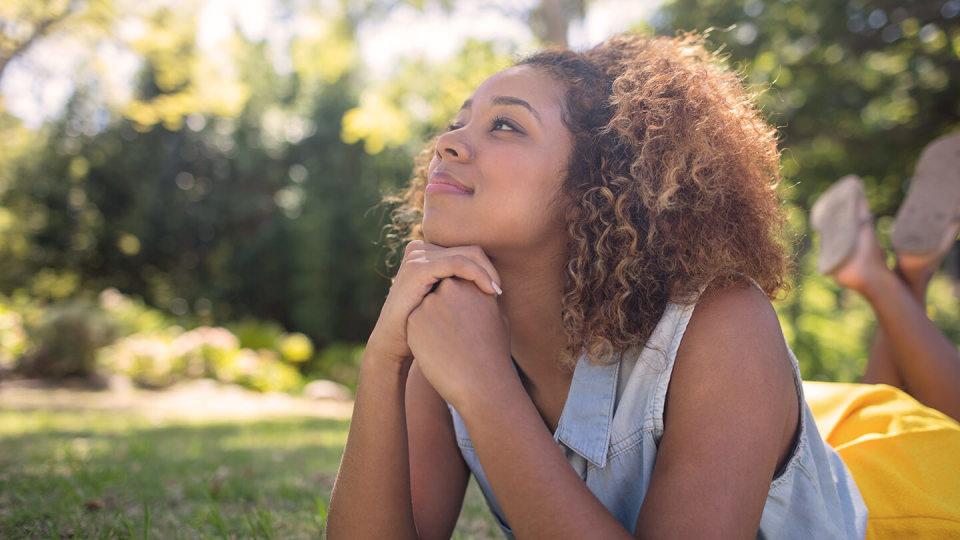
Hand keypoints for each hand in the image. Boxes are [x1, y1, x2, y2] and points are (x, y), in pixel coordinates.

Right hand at [365, 240, 502, 370]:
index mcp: (427, 254)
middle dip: (489, 270)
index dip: (488, 268)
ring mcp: (417, 257)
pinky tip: (490, 292)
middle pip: (470, 250)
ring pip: (468, 254)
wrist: (395, 346)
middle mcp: (420, 250)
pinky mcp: (417, 269)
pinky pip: (458, 263)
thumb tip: (498, 286)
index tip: (498, 291)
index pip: (468, 251)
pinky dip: (478, 275)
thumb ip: (463, 287)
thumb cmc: (424, 329)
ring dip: (487, 273)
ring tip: (496, 294)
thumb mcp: (444, 302)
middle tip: (499, 292)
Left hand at [406, 276, 513, 410]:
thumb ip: (483, 300)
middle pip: (439, 294)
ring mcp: (430, 302)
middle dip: (444, 311)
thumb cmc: (494, 354)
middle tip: (457, 336)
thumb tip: (480, 293)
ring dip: (432, 324)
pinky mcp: (414, 319)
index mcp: (473, 284)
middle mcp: (451, 287)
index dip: (461, 309)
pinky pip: (415, 324)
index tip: (468, 327)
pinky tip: (437, 351)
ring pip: (425, 309)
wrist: (481, 382)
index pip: (458, 288)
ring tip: (449, 345)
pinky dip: (423, 337)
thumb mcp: (498, 318)